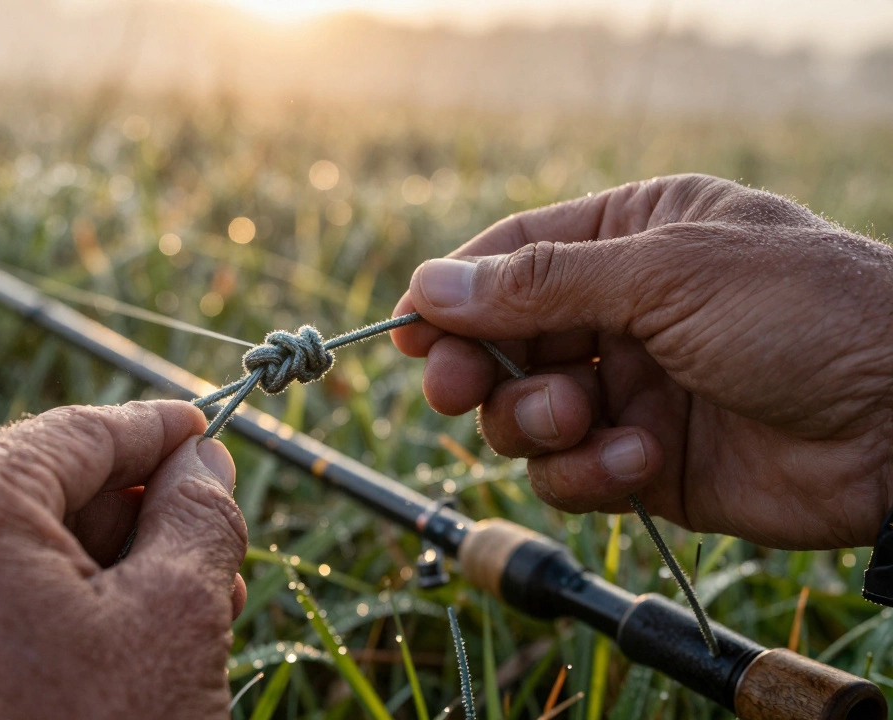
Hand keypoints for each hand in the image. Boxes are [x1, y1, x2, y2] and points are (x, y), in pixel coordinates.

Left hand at [0, 401, 247, 718]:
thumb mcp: (176, 617)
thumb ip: (199, 513)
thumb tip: (203, 460)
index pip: (75, 433)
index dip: (156, 430)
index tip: (207, 432)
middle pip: (39, 493)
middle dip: (135, 513)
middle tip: (214, 538)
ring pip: (9, 556)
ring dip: (102, 567)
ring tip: (190, 601)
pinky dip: (48, 612)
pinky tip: (120, 645)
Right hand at [392, 174, 892, 548]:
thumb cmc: (807, 314)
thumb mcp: (666, 272)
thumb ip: (541, 284)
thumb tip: (430, 285)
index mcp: (632, 238)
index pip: (510, 259)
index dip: (449, 295)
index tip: (403, 332)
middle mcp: (624, 313)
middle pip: (500, 343)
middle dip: (476, 370)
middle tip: (454, 390)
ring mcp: (633, 392)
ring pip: (524, 416)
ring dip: (537, 423)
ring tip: (586, 419)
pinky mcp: (647, 466)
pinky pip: (571, 476)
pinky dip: (589, 474)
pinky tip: (640, 461)